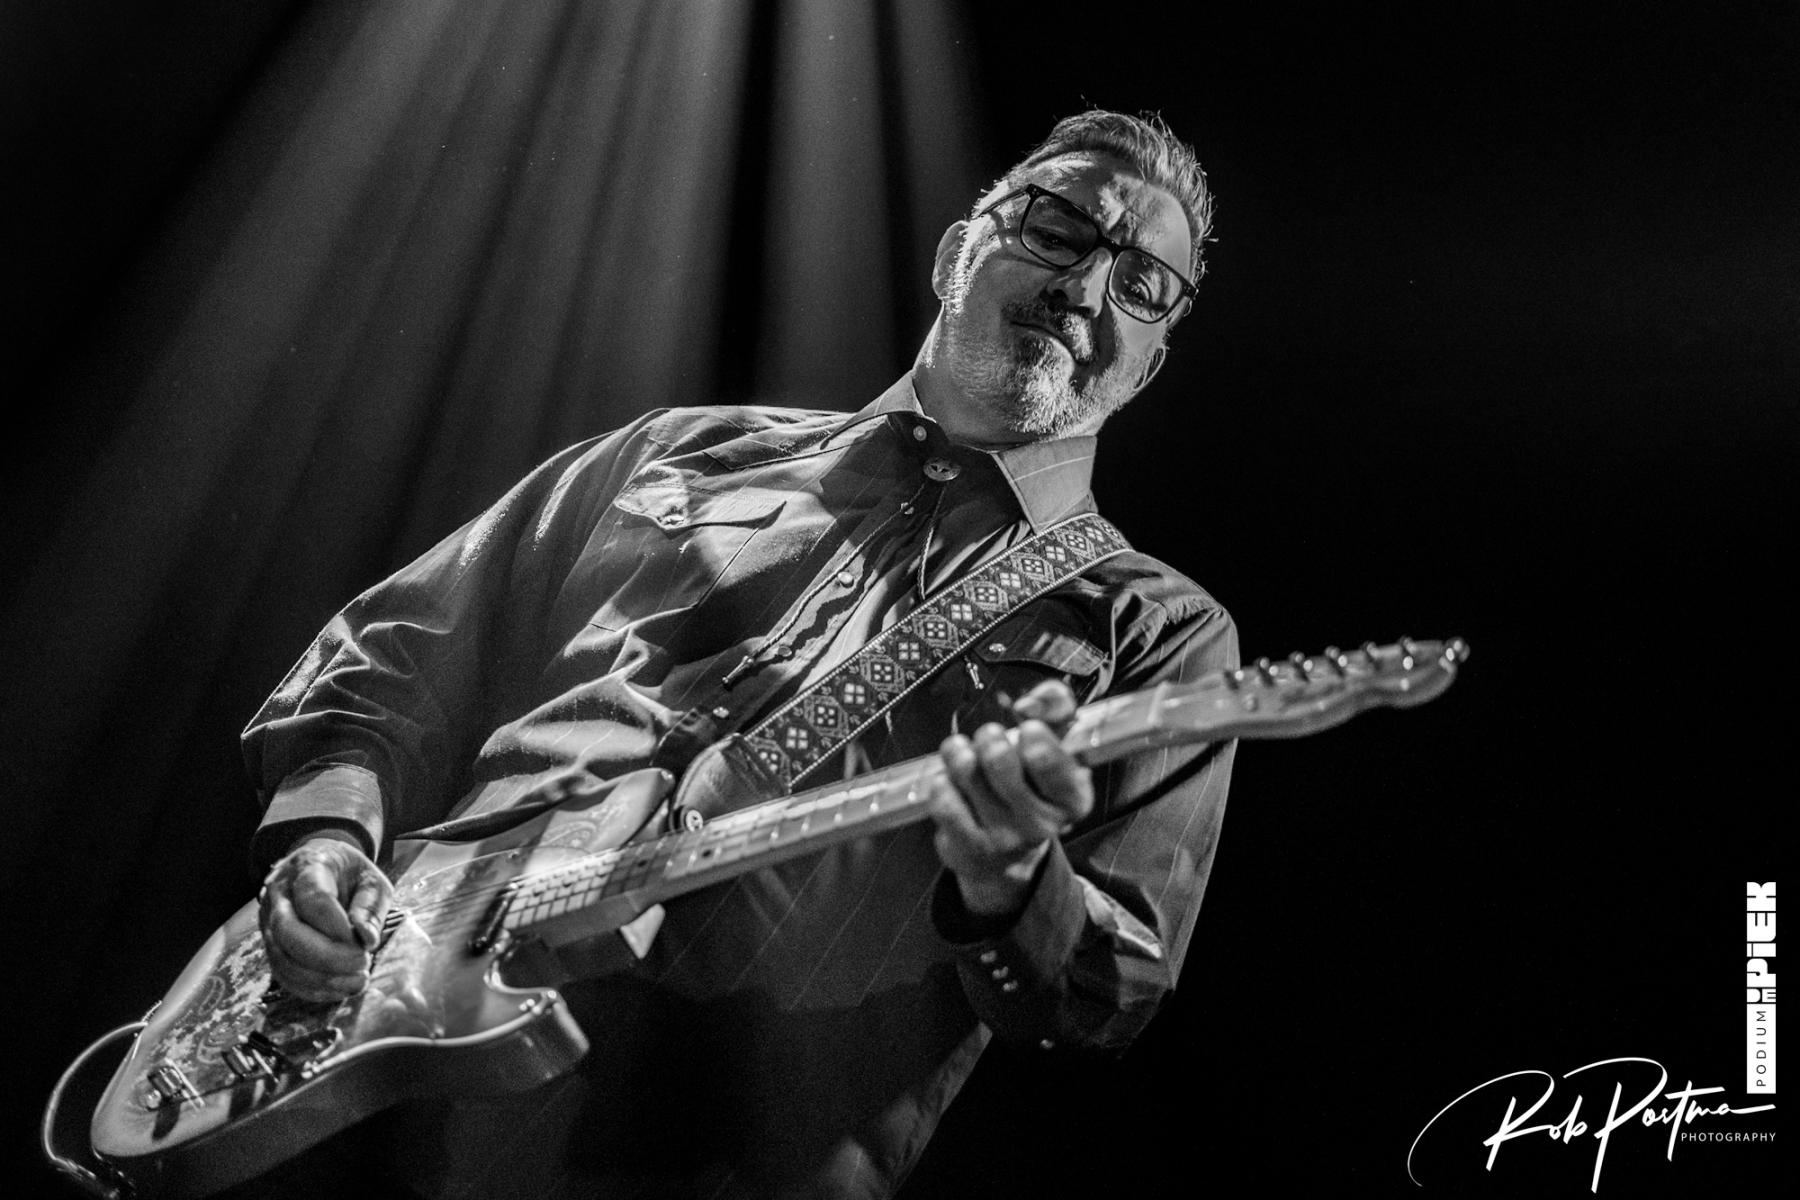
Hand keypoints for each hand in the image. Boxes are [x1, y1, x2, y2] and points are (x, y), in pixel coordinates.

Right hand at [258, 832, 391, 1001]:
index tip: (364, 945)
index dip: (338, 929)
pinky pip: (281, 973)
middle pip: (288, 932)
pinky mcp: (270, 945)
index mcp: (308, 867)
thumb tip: (367, 940)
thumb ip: (370, 908)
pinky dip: (310, 988)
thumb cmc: (351, 876)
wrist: (323, 867)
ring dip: (320, 978)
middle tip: (362, 964)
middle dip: (327, 957)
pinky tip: (339, 990)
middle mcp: (279, 894)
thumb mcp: (371, 881)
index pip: (313, 900)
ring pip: (281, 957)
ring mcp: (267, 921)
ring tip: (357, 981)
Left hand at [929, 680, 1093, 916]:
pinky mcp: (970, 847)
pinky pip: (943, 796)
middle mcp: (1044, 825)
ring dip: (960, 753)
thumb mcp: (1056, 743)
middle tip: (990, 736)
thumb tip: (1027, 705)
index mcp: (1073, 799)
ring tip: (965, 754)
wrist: (1007, 855)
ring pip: (966, 772)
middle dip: (989, 736)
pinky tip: (952, 782)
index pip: (1048, 758)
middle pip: (998, 758)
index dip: (1033, 734)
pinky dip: (942, 779)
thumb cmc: (1031, 784)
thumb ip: (1054, 705)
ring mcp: (1005, 839)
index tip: (1027, 729)